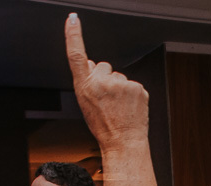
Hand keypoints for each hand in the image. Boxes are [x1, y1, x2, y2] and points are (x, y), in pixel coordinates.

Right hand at [65, 13, 148, 149]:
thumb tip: (89, 64)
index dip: (74, 35)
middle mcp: (103, 82)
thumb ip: (86, 81)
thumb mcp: (86, 104)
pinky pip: (132, 85)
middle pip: (103, 66)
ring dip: (119, 88)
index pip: (77, 55)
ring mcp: (121, 84)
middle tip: (107, 99)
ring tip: (118, 107)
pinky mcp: (137, 88)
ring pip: (119, 77)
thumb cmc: (104, 126)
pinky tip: (128, 107)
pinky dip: (131, 94)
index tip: (73, 20)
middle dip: (105, 78)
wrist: (123, 142)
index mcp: (86, 86)